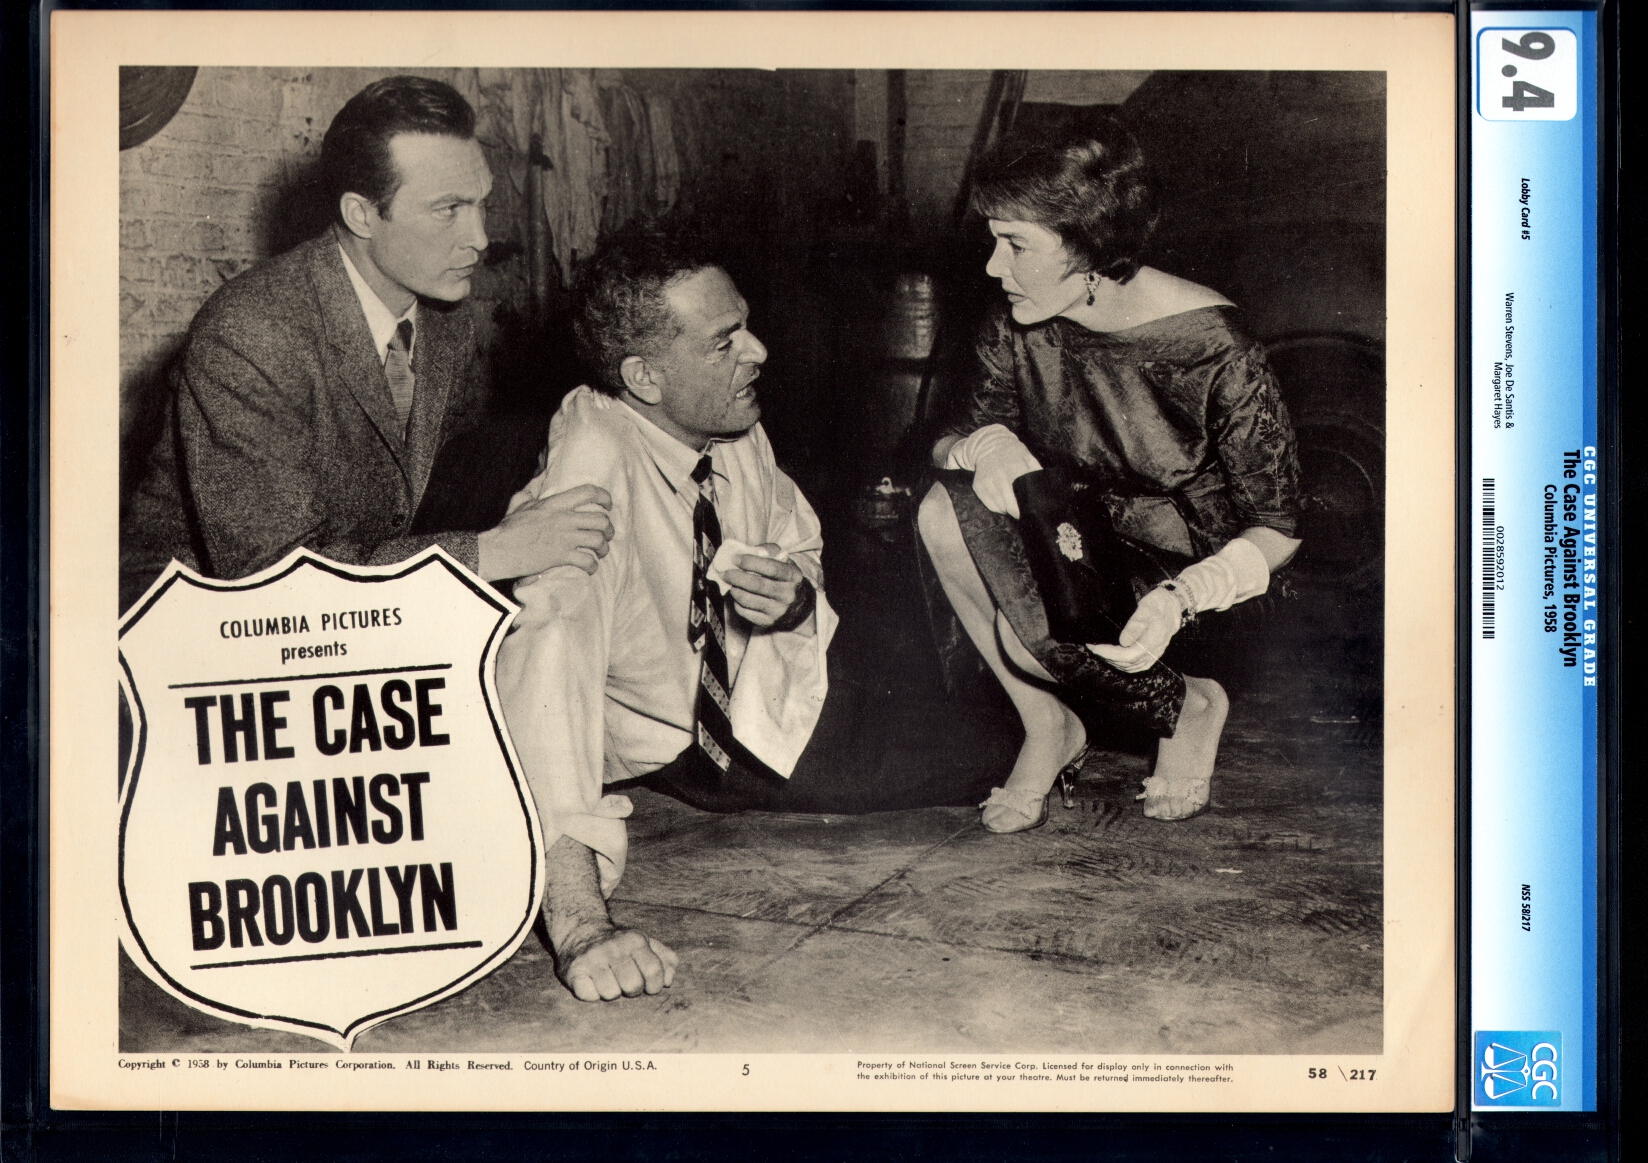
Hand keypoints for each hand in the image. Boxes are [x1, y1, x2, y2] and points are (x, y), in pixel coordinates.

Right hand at [477, 484, 612, 579]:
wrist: (500, 550)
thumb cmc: (508, 529)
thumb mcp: (518, 505)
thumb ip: (527, 495)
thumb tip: (530, 489)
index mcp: (555, 504)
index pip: (588, 492)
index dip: (604, 497)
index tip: (608, 505)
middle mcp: (564, 519)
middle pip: (601, 520)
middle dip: (609, 529)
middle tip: (607, 535)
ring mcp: (564, 538)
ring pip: (598, 541)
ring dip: (603, 548)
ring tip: (600, 552)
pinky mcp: (561, 556)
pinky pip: (587, 561)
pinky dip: (593, 566)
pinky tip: (590, 567)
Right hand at [555, 925, 677, 1001]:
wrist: (581, 931)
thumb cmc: (620, 945)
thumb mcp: (645, 943)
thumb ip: (665, 958)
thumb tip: (669, 980)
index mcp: (635, 940)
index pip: (654, 971)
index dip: (654, 985)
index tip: (648, 986)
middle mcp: (614, 947)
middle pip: (633, 986)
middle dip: (632, 990)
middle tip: (625, 981)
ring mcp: (593, 958)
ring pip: (611, 993)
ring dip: (611, 992)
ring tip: (608, 980)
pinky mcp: (574, 970)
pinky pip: (589, 996)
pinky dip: (592, 993)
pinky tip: (592, 982)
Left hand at [723, 543, 805, 626]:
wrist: (797, 603)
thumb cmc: (784, 577)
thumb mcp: (783, 561)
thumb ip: (769, 551)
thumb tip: (749, 550)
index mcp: (793, 576)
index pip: (771, 568)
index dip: (751, 562)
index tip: (735, 559)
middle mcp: (788, 595)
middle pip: (758, 585)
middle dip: (737, 577)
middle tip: (726, 573)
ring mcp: (778, 610)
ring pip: (749, 600)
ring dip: (735, 590)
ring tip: (731, 584)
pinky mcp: (768, 621)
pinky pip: (746, 612)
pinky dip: (737, 603)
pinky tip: (738, 595)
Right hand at [946, 425, 1041, 517]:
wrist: (988, 444)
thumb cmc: (1013, 454)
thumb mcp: (1028, 458)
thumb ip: (1036, 473)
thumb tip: (1044, 490)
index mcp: (1015, 469)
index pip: (1020, 498)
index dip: (1025, 508)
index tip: (1028, 509)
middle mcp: (999, 477)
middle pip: (1009, 506)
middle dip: (1016, 511)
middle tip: (1020, 510)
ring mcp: (987, 482)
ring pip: (1000, 507)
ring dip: (1007, 508)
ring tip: (1011, 501)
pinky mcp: (978, 486)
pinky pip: (990, 505)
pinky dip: (997, 506)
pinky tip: (1001, 499)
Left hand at [1088, 587, 1181, 672]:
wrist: (1175, 604)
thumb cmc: (1160, 603)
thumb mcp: (1146, 608)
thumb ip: (1135, 625)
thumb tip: (1123, 642)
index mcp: (1153, 640)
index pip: (1128, 655)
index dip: (1110, 654)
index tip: (1095, 648)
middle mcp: (1154, 650)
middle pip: (1128, 663)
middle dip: (1107, 657)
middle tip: (1093, 648)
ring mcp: (1155, 654)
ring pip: (1132, 667)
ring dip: (1114, 662)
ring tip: (1100, 653)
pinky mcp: (1154, 654)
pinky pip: (1138, 666)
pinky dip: (1124, 665)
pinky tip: (1115, 659)